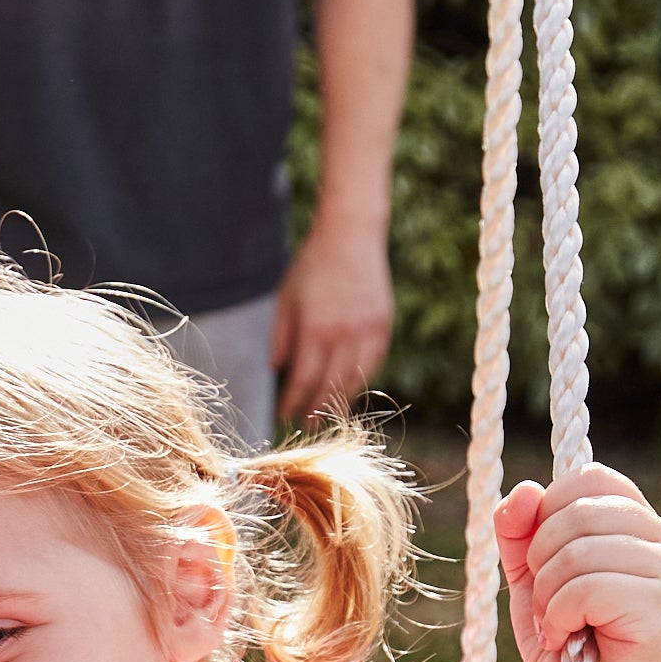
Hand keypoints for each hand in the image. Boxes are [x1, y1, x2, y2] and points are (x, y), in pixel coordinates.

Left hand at [272, 224, 394, 424]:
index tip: (284, 414)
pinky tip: (349, 387)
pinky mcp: (383, 325)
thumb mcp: (287, 299)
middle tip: (307, 424)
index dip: (293, 401)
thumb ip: (281, 337)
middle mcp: (343, 334)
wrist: (351, 237)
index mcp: (314, 328)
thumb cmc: (312, 266)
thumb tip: (276, 370)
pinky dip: (361, 378)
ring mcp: (367, 331)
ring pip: (355, 379)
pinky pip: (373, 363)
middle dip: (317, 408)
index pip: (303, 379)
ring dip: (340, 400)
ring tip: (328, 413)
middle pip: (330, 385)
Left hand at [493, 464, 660, 661]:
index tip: (541, 561)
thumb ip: (521, 533)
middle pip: (576, 510)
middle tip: (547, 605)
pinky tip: (570, 639)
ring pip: (578, 549)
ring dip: (547, 595)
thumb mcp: (532, 578)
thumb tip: (524, 490)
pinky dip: (559, 616)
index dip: (548, 511)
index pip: (587, 477)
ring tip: (558, 626)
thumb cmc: (568, 645)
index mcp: (638, 523)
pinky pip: (587, 586)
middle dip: (540, 561)